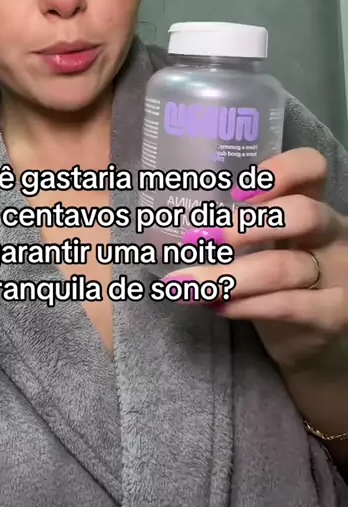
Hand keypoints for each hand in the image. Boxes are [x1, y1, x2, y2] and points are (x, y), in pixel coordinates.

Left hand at [163, 149, 347, 376]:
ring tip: (186, 282)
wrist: (316, 339)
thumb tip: (175, 221)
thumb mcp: (270, 242)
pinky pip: (286, 305)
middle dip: (245, 226)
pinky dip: (244, 305)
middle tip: (198, 238)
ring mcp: (339, 274)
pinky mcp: (334, 314)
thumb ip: (240, 225)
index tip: (236, 191)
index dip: (280, 171)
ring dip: (226, 275)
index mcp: (314, 203)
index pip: (312, 167)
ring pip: (283, 268)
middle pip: (303, 214)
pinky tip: (216, 305)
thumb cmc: (281, 277)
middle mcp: (334, 233)